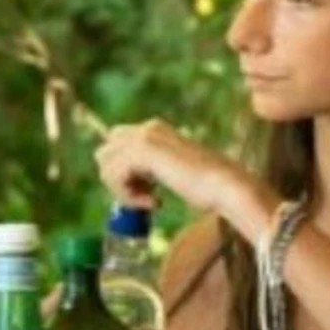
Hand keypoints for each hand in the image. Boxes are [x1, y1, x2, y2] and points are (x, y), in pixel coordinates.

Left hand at [95, 121, 262, 232]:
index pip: (114, 144)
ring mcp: (144, 136)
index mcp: (155, 129)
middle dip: (117, 179)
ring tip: (151, 201)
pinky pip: (114, 176)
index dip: (123, 173)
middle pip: (104, 152)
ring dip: (124, 191)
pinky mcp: (143, 150)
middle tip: (145, 196)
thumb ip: (147, 167)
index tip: (147, 192)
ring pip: (106, 166)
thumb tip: (117, 176)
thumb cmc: (205, 187)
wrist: (225, 187)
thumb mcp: (170, 172)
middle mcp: (148, 127)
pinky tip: (154, 202)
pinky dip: (128, 196)